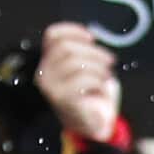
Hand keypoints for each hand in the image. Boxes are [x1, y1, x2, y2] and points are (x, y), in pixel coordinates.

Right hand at [35, 22, 119, 140]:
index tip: (92, 37)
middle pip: (65, 47)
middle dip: (93, 51)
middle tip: (109, 59)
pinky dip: (98, 81)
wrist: (88, 123)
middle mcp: (43, 72)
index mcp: (46, 60)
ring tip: (107, 75)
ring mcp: (51, 86)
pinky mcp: (63, 99)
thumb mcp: (81, 68)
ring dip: (98, 67)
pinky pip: (84, 80)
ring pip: (76, 62)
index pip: (52, 35)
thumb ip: (81, 52)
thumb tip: (91, 36)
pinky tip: (102, 87)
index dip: (73, 30)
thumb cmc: (87, 93)